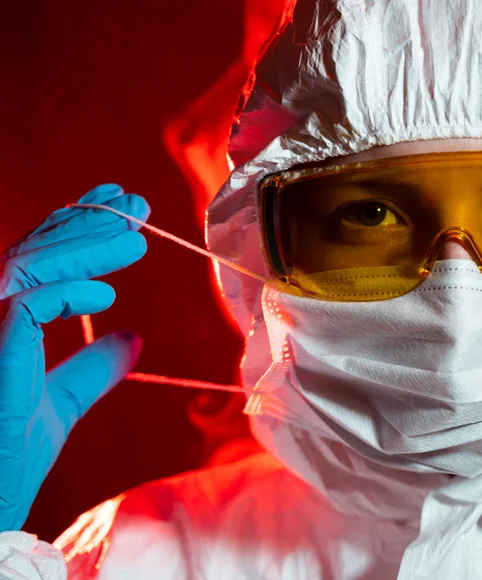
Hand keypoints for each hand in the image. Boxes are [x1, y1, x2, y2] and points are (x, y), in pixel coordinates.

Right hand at [0, 184, 148, 530]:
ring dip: (86, 246)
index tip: (121, 209)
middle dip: (85, 223)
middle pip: (28, 252)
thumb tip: (132, 338)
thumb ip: (90, 370)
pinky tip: (105, 295)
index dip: (73, 229)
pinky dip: (67, 292)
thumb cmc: (6, 462)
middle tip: (139, 207)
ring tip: (136, 237)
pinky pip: (24, 306)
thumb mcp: (58, 404)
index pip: (30, 261)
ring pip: (26, 267)